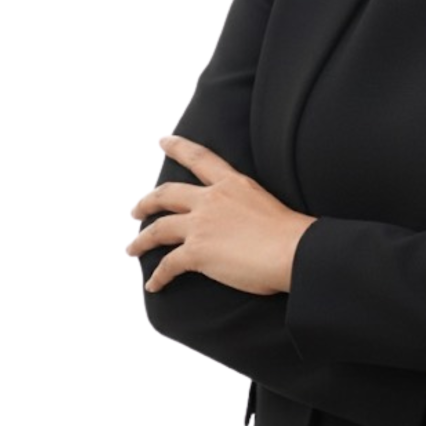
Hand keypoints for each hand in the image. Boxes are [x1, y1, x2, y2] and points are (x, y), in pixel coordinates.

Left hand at [127, 136, 315, 295]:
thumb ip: (245, 205)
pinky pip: (168, 265)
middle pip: (167, 194)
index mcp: (232, 183)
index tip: (164, 141)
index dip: (179, 147)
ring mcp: (201, 225)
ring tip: (132, 248)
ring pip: (158, 229)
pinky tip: (154, 284)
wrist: (292, 250)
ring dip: (141, 240)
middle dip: (147, 202)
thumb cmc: (290, 233)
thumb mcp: (265, 202)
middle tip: (136, 209)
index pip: (200, 158)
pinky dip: (158, 277)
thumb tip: (244, 223)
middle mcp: (211, 199)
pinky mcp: (196, 252)